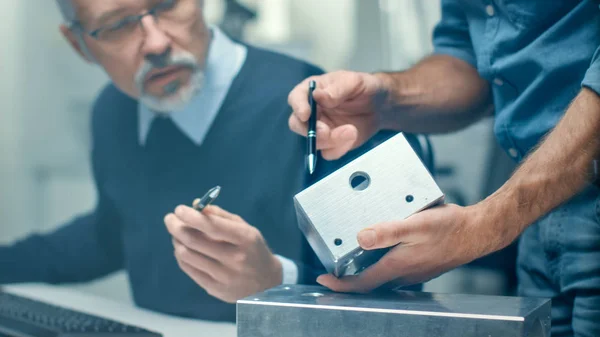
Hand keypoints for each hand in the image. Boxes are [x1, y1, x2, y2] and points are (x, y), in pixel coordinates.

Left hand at [164, 205, 282, 302]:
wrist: (266, 283)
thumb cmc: (252, 249)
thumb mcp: (245, 228)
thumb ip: (220, 215)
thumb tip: (195, 205)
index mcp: (245, 239)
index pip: (212, 226)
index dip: (191, 216)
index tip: (179, 209)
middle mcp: (235, 259)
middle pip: (194, 241)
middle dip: (176, 226)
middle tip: (170, 219)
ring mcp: (223, 276)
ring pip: (187, 255)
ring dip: (176, 240)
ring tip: (177, 234)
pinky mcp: (214, 289)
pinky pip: (188, 269)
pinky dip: (181, 255)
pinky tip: (182, 248)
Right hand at [287, 71, 386, 159]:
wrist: (380, 106)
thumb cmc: (364, 88)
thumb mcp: (354, 82)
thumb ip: (337, 89)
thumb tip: (318, 96)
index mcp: (312, 91)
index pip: (296, 98)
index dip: (298, 106)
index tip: (306, 114)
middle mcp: (312, 111)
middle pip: (297, 124)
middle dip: (311, 131)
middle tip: (326, 131)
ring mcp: (320, 128)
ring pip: (313, 142)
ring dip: (332, 140)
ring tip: (352, 130)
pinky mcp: (330, 143)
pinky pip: (328, 152)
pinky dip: (340, 148)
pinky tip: (352, 137)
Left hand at [316, 204, 502, 292]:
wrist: (478, 232)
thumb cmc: (450, 228)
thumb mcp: (416, 225)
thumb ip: (387, 231)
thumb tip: (361, 238)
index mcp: (397, 265)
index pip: (362, 283)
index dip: (340, 284)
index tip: (323, 278)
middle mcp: (404, 273)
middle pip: (370, 282)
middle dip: (349, 278)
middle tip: (333, 267)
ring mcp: (414, 271)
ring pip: (382, 275)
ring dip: (366, 270)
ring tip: (352, 256)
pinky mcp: (421, 265)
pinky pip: (395, 268)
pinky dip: (382, 262)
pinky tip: (383, 247)